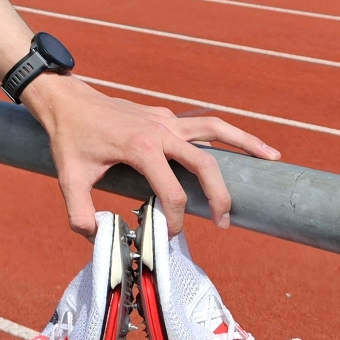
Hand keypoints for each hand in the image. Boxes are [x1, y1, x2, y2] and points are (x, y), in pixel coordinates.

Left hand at [22, 72, 278, 237]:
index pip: (172, 192)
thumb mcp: (69, 179)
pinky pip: (203, 124)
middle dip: (220, 195)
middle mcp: (160, 130)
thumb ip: (79, 213)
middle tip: (225, 221)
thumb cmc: (69, 140)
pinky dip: (227, 134)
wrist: (66, 101)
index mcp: (140, 148)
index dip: (176, 219)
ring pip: (215, 130)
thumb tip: (97, 239)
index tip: (172, 234)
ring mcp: (166, 120)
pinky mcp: (166, 117)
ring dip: (246, 143)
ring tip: (274, 159)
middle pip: (205, 163)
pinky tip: (244, 147)